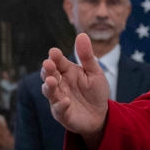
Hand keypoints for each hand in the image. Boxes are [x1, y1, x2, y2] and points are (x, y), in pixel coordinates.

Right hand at [41, 33, 109, 147]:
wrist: (101, 115)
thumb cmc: (95, 92)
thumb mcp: (94, 72)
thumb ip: (87, 56)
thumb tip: (82, 34)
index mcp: (66, 72)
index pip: (58, 62)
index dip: (55, 57)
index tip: (54, 52)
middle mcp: (59, 84)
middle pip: (49, 75)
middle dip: (48, 70)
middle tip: (48, 64)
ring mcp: (58, 99)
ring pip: (50, 91)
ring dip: (50, 86)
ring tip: (52, 81)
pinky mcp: (62, 114)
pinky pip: (59, 109)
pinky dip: (61, 105)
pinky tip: (66, 101)